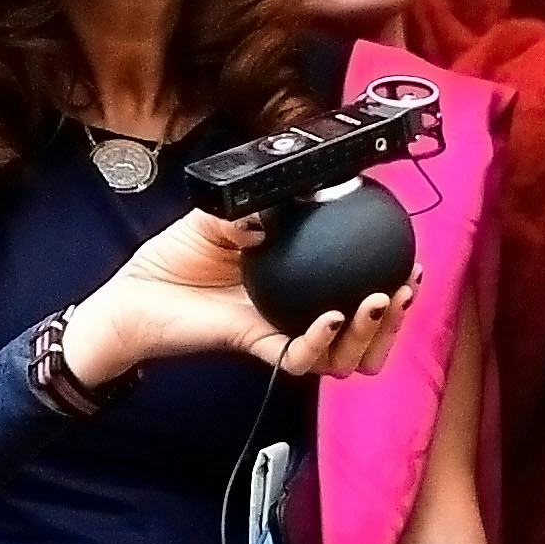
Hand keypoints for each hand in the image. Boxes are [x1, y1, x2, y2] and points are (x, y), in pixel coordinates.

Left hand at [62, 204, 420, 396]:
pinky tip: (330, 319)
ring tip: (377, 304)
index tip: (410, 265)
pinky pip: (296, 356)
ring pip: (341, 354)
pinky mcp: (253, 345)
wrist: (134, 294)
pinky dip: (318, 341)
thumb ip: (259, 202)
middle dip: (393, 317)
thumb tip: (304, 187)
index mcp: (298, 279)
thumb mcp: (222, 213)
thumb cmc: (176, 256)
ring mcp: (278, 330)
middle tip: (403, 289)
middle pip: (363, 331)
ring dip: (367, 335)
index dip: (391, 283)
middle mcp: (295, 309)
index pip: (356, 286)